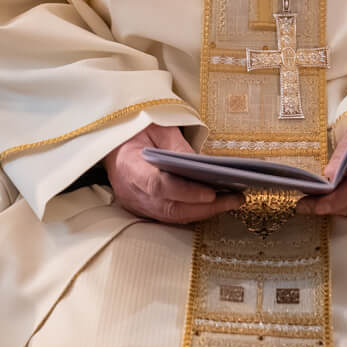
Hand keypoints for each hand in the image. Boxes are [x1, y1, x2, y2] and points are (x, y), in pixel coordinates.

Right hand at [105, 124, 239, 225]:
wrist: (112, 144)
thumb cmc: (135, 132)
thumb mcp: (158, 128)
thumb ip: (178, 147)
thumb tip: (204, 166)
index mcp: (129, 166)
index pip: (158, 185)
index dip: (186, 192)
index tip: (211, 192)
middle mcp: (131, 192)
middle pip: (170, 208)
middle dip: (206, 207)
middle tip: (234, 198)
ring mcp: (136, 205)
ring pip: (173, 217)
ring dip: (204, 212)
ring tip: (231, 201)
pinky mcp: (144, 211)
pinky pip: (170, 217)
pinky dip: (193, 213)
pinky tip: (214, 204)